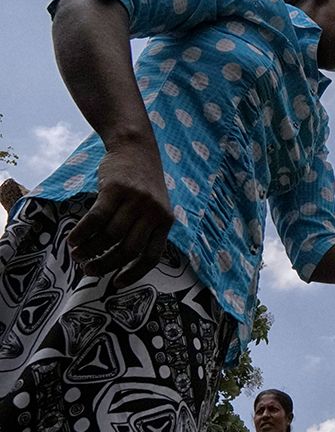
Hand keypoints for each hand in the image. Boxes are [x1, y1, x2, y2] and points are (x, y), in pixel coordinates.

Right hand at [68, 137, 173, 286]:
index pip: (152, 255)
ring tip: (77, 255)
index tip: (117, 283)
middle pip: (128, 249)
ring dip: (90, 250)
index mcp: (166, 221)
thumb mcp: (154, 206)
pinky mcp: (116, 190)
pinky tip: (72, 241)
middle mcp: (153, 212)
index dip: (134, 273)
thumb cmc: (142, 183)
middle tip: (89, 271)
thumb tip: (121, 261)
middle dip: (106, 265)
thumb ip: (144, 229)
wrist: (136, 148)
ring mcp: (136, 201)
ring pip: (110, 236)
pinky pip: (96, 219)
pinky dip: (82, 233)